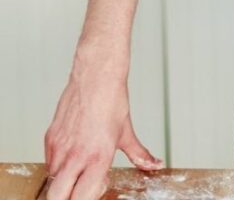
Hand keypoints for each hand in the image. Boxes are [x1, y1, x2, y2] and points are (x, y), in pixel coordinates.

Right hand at [44, 60, 163, 199]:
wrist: (96, 76)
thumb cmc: (111, 100)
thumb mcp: (126, 132)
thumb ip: (140, 154)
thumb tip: (154, 165)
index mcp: (97, 158)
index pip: (82, 199)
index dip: (89, 197)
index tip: (98, 186)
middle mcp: (75, 156)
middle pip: (56, 198)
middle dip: (66, 197)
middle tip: (80, 185)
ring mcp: (60, 147)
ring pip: (51, 180)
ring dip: (63, 179)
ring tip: (79, 165)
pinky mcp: (50, 138)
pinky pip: (49, 162)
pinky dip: (58, 163)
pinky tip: (73, 151)